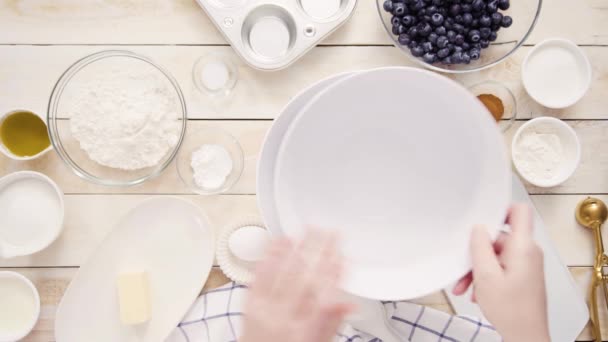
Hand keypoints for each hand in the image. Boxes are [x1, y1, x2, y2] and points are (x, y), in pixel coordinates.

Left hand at [240, 230, 352, 341]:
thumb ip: (332, 322)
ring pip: (284, 272)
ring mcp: (264, 308)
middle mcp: (284, 318)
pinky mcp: (249, 302)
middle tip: (330, 233)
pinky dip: (270, 254)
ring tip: (309, 228)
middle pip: (305, 278)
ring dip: (298, 247)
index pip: (324, 296)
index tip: (343, 254)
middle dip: (320, 251)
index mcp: (304, 331)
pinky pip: (259, 275)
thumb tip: (350, 304)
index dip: (335, 272)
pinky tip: (279, 240)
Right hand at [452, 204, 549, 341]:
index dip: (500, 208)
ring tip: (467, 285)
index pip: (519, 211)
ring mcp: (526, 265)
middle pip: (499, 238)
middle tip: (465, 267)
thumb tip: (478, 228)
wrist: (525, 336)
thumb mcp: (486, 275)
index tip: (482, 214)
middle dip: (477, 252)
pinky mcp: (523, 276)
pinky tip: (478, 291)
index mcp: (523, 247)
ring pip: (496, 255)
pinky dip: (487, 276)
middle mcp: (528, 253)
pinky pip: (501, 267)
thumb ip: (480, 246)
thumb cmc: (512, 311)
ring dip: (479, 268)